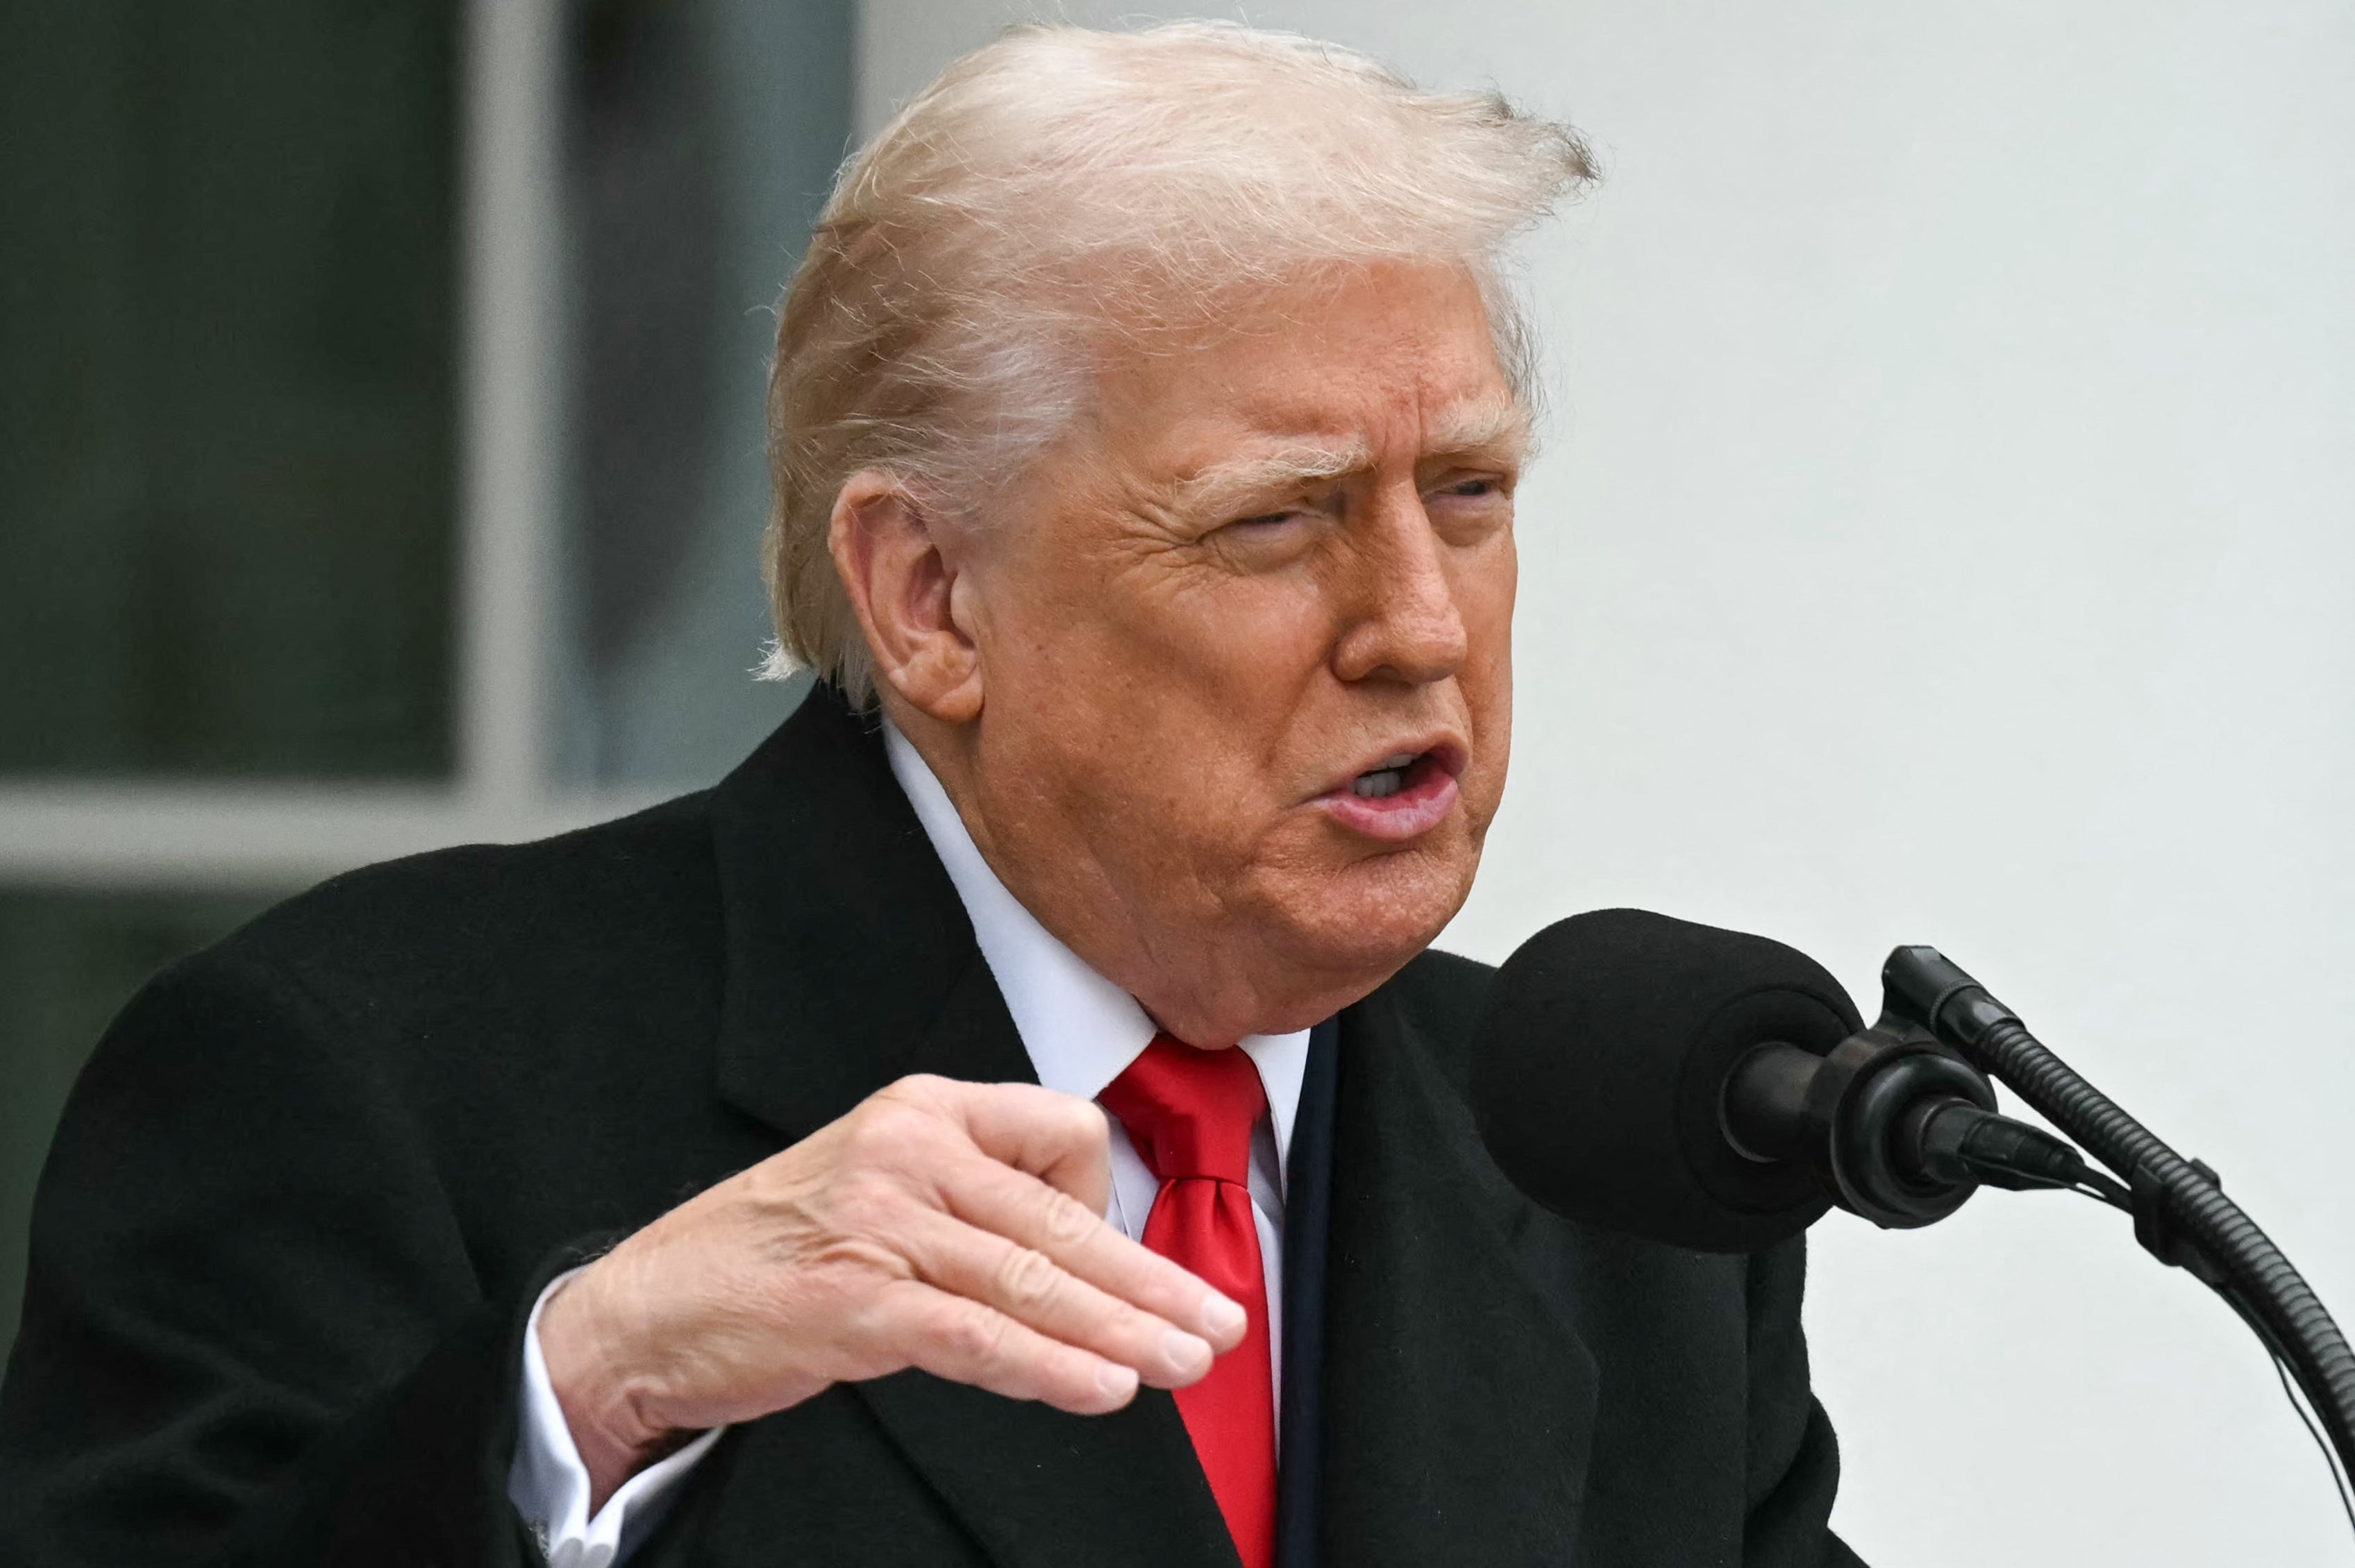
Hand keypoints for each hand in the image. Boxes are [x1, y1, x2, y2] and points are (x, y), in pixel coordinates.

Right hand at [536, 1074, 1247, 1508]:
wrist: (650, 1305)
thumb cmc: (774, 1251)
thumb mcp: (881, 1186)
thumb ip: (974, 1203)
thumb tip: (1086, 1259)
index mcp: (924, 1108)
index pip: (1064, 1130)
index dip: (1108, 1198)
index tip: (1125, 1262)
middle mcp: (909, 1148)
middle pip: (1064, 1217)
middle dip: (1153, 1282)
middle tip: (1218, 1324)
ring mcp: (881, 1222)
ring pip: (1035, 1278)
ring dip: (1124, 1330)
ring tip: (1185, 1362)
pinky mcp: (856, 1301)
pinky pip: (979, 1335)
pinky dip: (1051, 1365)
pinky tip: (1102, 1387)